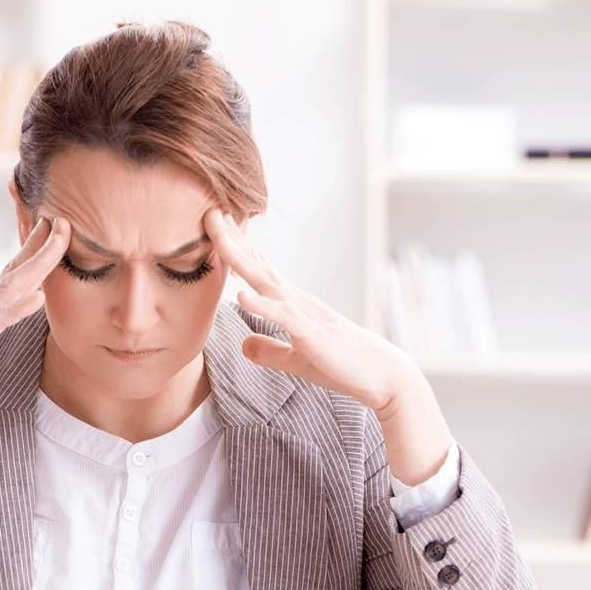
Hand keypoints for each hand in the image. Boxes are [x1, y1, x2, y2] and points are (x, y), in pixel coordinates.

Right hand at [0, 216, 70, 394]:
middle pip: (19, 273)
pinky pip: (0, 320)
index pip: (11, 280)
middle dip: (44, 248)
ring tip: (59, 240)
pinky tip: (40, 297)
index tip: (48, 232)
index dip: (31, 256)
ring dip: (40, 263)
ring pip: (15, 287)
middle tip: (64, 221)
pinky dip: (20, 308)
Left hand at [205, 209, 451, 484]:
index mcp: (290, 304)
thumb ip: (269, 351)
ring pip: (268, 281)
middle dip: (232, 241)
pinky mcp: (314, 335)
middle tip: (209, 213)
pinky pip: (285, 316)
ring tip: (219, 240)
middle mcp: (296, 301)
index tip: (212, 228)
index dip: (235, 249)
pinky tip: (241, 296)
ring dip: (242, 260)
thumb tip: (244, 344)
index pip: (258, 270)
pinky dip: (263, 305)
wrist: (382, 376)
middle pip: (258, 265)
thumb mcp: (296, 359)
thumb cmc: (342, 365)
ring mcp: (305, 315)